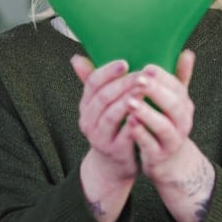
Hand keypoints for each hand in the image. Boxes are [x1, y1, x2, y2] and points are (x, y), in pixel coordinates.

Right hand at [71, 55, 139, 183]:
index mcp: (86, 105)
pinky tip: (145, 113)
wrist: (115, 163)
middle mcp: (88, 120)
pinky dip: (134, 122)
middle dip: (123, 83)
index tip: (125, 62)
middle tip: (141, 74)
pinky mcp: (114, 150)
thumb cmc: (113, 127)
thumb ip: (95, 82)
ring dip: (128, 100)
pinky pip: (124, 134)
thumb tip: (76, 58)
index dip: (108, 71)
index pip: (92, 83)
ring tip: (144, 90)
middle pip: (103, 97)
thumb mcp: (101, 105)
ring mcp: (100, 137)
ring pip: (111, 115)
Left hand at [126, 49, 196, 184]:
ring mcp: (172, 140)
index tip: (147, 67)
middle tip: (138, 79)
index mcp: (184, 104)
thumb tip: (188, 52)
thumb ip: (179, 77)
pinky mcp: (159, 156)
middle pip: (173, 104)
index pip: (177, 87)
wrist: (170, 162)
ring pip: (163, 126)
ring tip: (130, 101)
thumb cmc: (167, 122)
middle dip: (156, 91)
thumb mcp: (175, 101)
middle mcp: (182, 122)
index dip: (163, 77)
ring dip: (147, 113)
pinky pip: (151, 145)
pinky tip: (129, 123)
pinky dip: (141, 134)